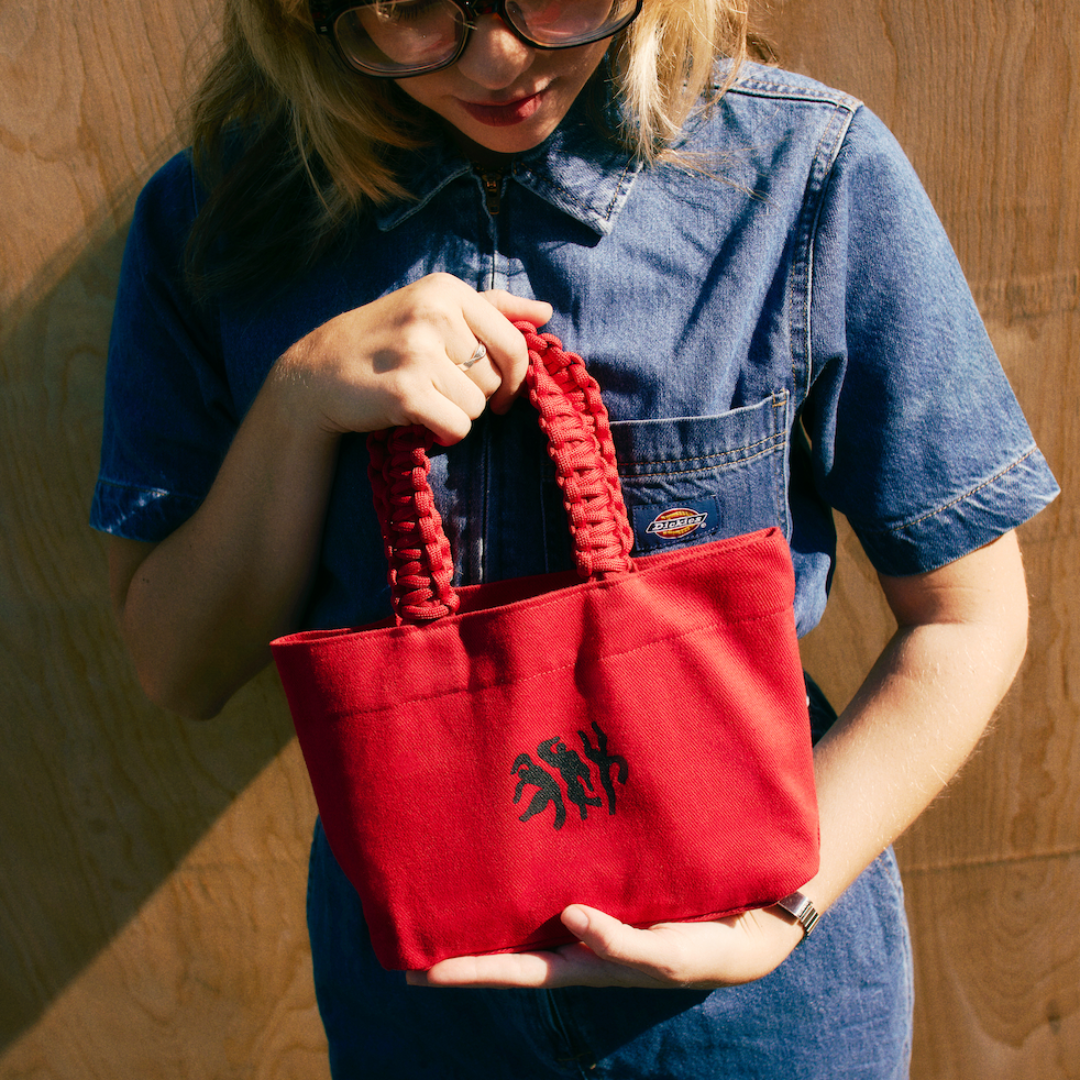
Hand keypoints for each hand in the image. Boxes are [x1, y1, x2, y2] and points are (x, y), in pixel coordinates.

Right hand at [271, 273, 552, 445]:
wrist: (316, 373)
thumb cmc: (382, 342)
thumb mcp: (433, 308)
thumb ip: (493, 308)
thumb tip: (546, 312)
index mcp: (446, 290)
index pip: (514, 343)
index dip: (516, 378)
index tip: (503, 393)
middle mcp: (434, 314)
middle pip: (494, 379)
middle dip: (473, 394)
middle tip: (434, 386)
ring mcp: (418, 352)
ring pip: (477, 406)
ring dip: (455, 414)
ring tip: (422, 398)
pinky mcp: (406, 391)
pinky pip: (457, 427)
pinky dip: (443, 433)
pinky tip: (419, 421)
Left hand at [405, 903, 805, 989]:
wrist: (744, 926)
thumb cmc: (704, 949)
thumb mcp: (666, 955)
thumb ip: (620, 942)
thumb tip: (569, 919)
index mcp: (583, 962)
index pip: (511, 968)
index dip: (463, 971)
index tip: (413, 971)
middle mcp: (575, 937)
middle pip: (506, 941)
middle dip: (460, 939)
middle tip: (408, 924)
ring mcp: (589, 911)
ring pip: (526, 909)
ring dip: (489, 903)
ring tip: (447, 884)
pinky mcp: (606, 884)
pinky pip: (556, 878)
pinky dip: (529, 870)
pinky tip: (513, 848)